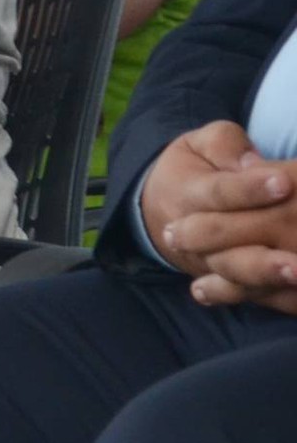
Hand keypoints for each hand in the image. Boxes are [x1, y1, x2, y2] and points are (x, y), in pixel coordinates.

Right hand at [141, 121, 296, 311]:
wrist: (159, 211)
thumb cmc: (193, 169)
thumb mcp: (198, 144)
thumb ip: (223, 145)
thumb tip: (250, 163)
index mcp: (190, 193)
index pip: (219, 193)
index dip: (249, 189)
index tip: (283, 181)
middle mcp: (196, 236)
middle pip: (225, 244)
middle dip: (259, 240)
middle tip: (294, 225)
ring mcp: (213, 264)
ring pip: (237, 277)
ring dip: (267, 275)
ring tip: (296, 271)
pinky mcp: (230, 285)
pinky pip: (255, 298)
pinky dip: (278, 299)